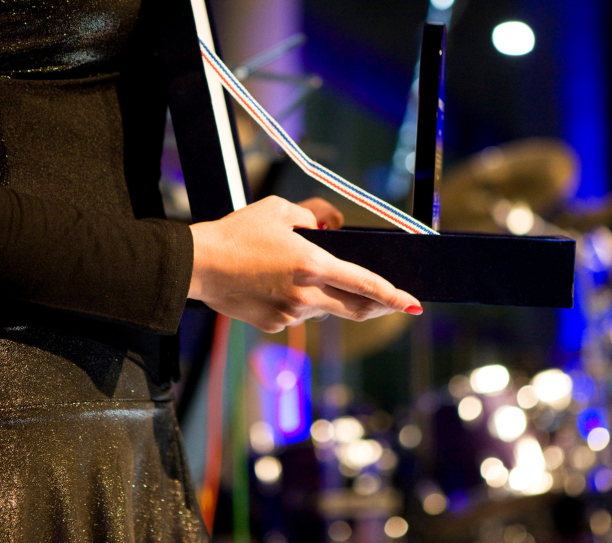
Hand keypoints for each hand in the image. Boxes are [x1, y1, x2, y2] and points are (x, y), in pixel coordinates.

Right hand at [188, 196, 421, 332]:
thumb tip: (334, 225)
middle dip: (377, 307)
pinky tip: (275, 286)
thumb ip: (315, 213)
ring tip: (298, 274)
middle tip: (388, 303)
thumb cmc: (237, 233)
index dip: (394, 297)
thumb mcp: (279, 208)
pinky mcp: (274, 326)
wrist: (198, 265)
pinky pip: (297, 315)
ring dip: (327, 297)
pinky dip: (298, 302)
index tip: (414, 305)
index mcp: (312, 265)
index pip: (365, 284)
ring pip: (324, 310)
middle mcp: (306, 295)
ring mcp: (290, 315)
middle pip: (355, 309)